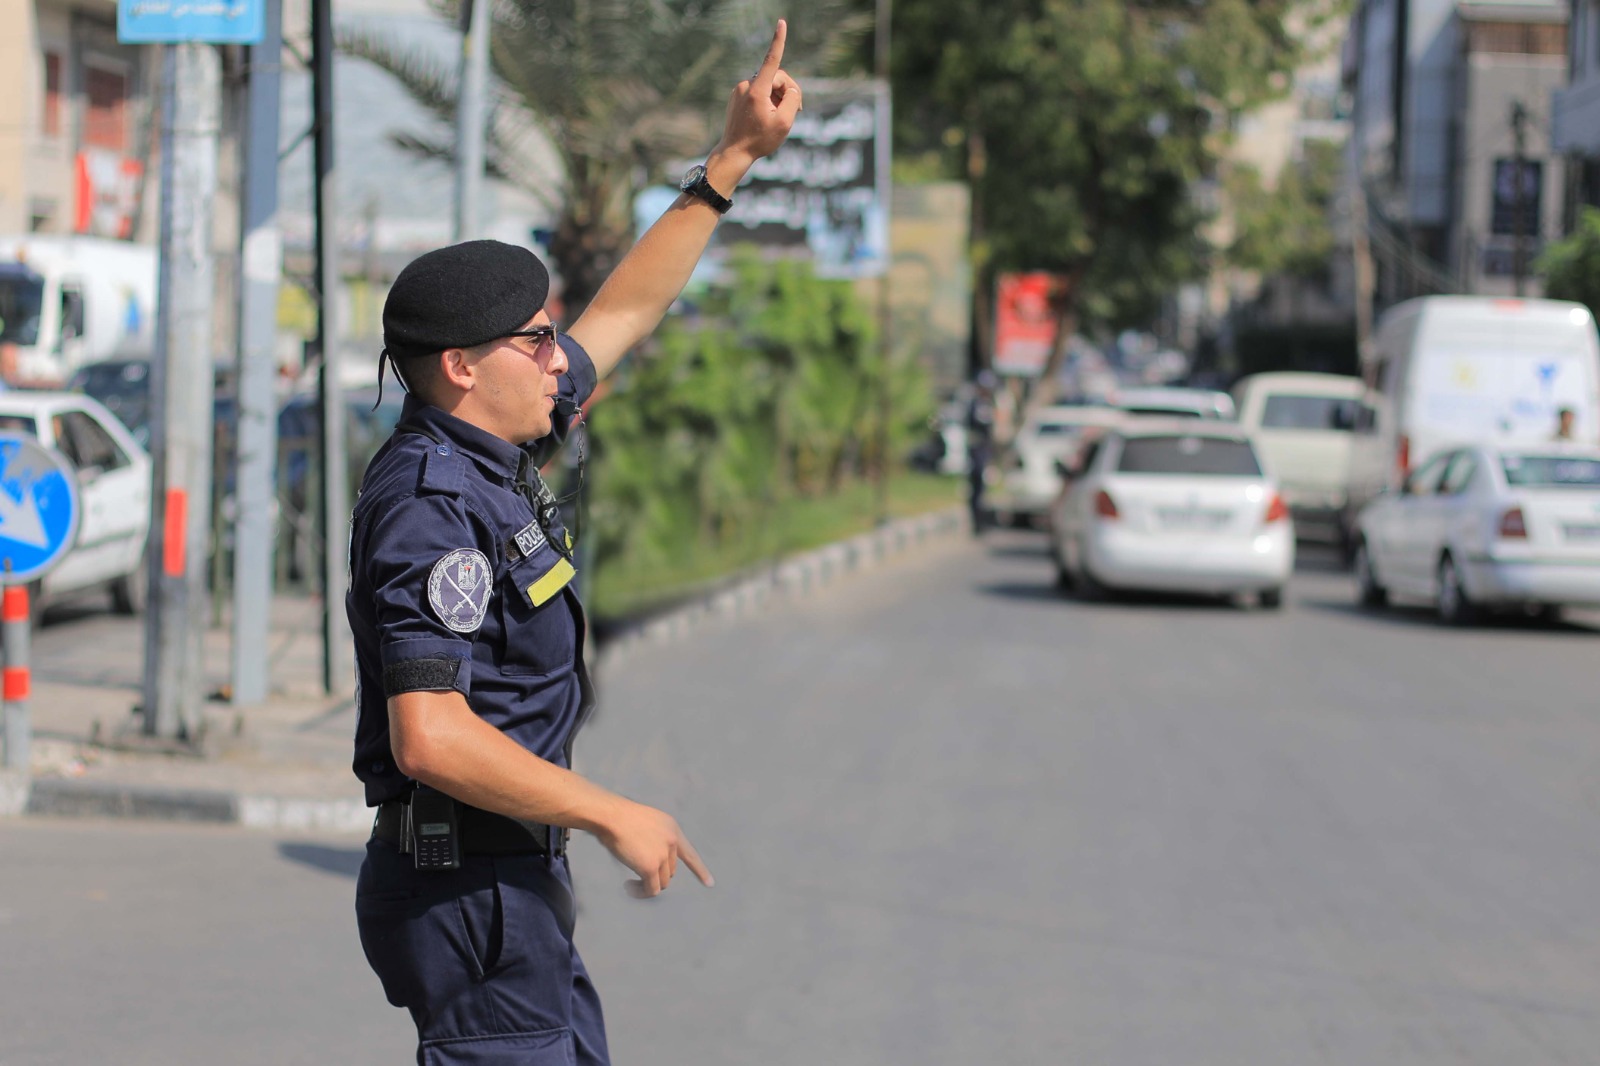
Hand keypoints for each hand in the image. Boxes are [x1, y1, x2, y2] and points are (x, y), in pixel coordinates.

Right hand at [596, 798, 713, 897]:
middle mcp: (672, 841)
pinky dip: (641, 892)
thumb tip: (653, 863)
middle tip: (637, 873)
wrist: (612, 816)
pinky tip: (629, 886)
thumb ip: (656, 839)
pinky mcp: (650, 867)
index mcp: (672, 829)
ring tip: (631, 881)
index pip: (690, 854)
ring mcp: (662, 855)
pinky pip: (651, 889)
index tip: (710, 883)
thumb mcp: (648, 823)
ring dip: (648, 884)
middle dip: (656, 874)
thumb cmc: (621, 818)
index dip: (700, 870)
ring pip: (662, 882)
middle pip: (670, 871)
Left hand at [714, 19, 801, 167]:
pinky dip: (768, 101)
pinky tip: (766, 117)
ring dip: (778, 98)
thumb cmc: (760, 140)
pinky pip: (759, 92)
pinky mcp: (737, 95)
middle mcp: (746, 85)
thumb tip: (790, 88)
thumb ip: (793, 99)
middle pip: (777, 78)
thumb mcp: (785, 122)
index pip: (771, 60)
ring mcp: (740, 89)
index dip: (778, 41)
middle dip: (788, 91)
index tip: (781, 22)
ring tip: (777, 118)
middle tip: (796, 111)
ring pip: (769, 86)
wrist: (734, 152)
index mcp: (757, 90)